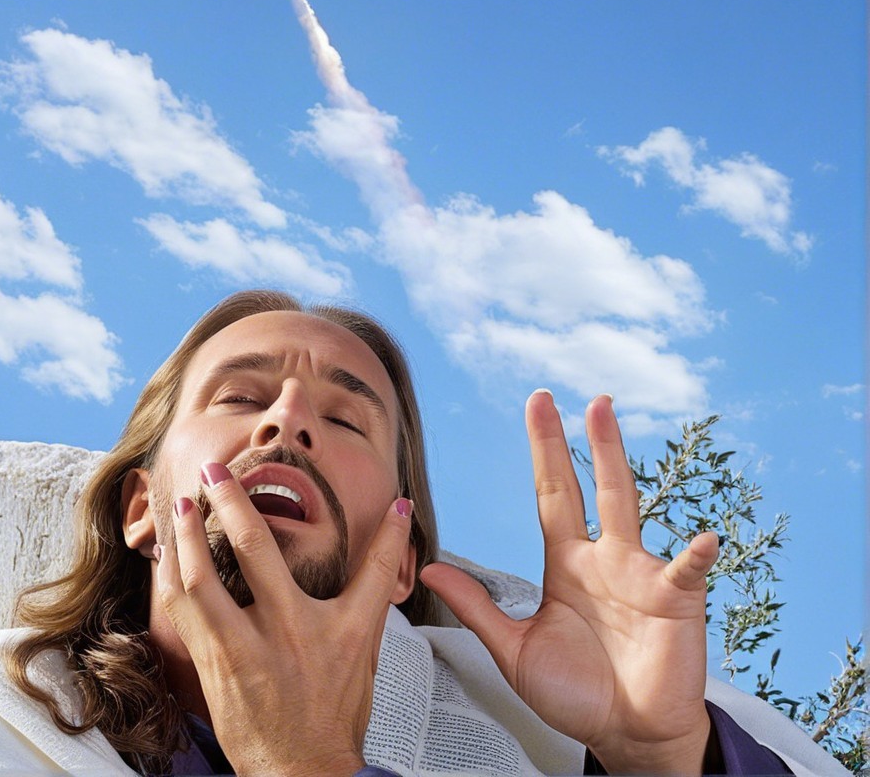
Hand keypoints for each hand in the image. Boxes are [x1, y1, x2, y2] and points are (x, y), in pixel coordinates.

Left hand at [156, 462, 412, 776]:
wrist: (299, 774)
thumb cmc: (332, 715)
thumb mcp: (364, 656)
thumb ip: (369, 599)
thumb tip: (391, 551)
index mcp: (336, 633)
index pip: (374, 573)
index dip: (392, 537)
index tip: (400, 505)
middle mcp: (286, 634)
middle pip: (255, 551)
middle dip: (233, 501)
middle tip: (215, 470)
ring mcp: (243, 651)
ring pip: (200, 582)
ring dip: (187, 537)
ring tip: (183, 505)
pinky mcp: (213, 667)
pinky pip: (182, 613)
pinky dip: (172, 577)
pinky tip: (168, 555)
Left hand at [421, 391, 717, 775]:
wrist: (627, 736)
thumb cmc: (576, 694)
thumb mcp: (514, 651)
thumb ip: (477, 608)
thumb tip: (429, 570)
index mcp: (566, 563)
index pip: (552, 494)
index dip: (544, 450)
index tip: (538, 406)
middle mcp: (602, 557)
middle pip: (587, 485)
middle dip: (576, 439)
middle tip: (567, 394)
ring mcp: (639, 573)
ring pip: (626, 505)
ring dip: (614, 458)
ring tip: (603, 414)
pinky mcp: (674, 601)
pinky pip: (685, 572)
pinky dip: (694, 556)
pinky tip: (700, 541)